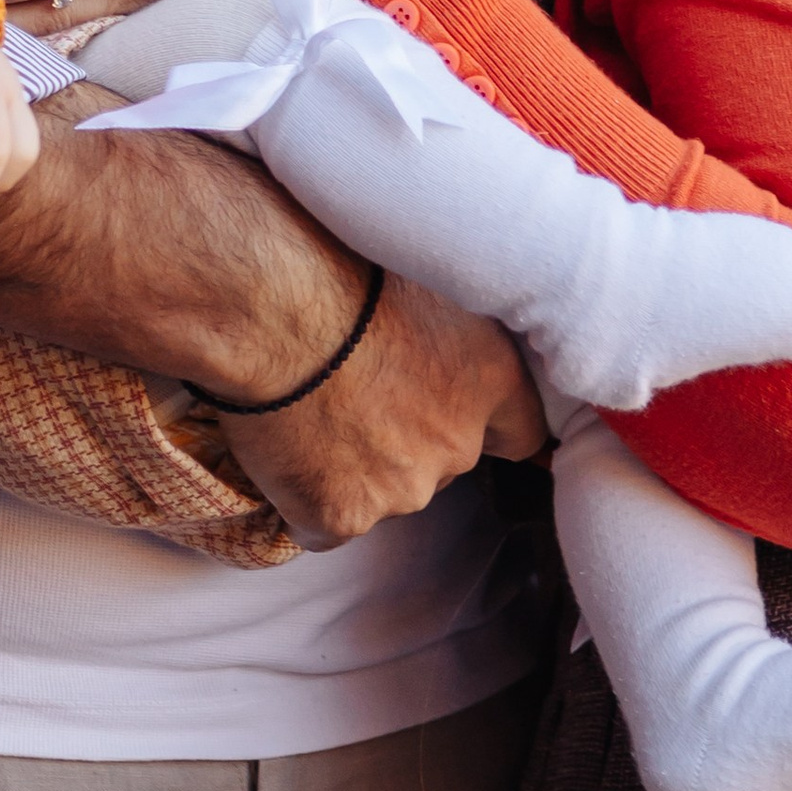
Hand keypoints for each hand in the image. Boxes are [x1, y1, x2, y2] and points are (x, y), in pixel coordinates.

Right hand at [227, 275, 549, 548]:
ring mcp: (400, 488)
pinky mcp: (342, 516)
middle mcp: (457, 443)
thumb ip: (451, 325)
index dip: (484, 424)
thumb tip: (438, 334)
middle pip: (443, 462)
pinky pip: (325, 522)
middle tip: (351, 394)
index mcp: (489, 378)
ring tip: (307, 411)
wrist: (270, 310)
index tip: (455, 413)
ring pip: (382, 493)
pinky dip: (304, 498)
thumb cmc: (339, 268)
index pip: (521, 432)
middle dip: (405, 441)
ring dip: (353, 469)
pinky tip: (281, 451)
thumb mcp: (425, 276)